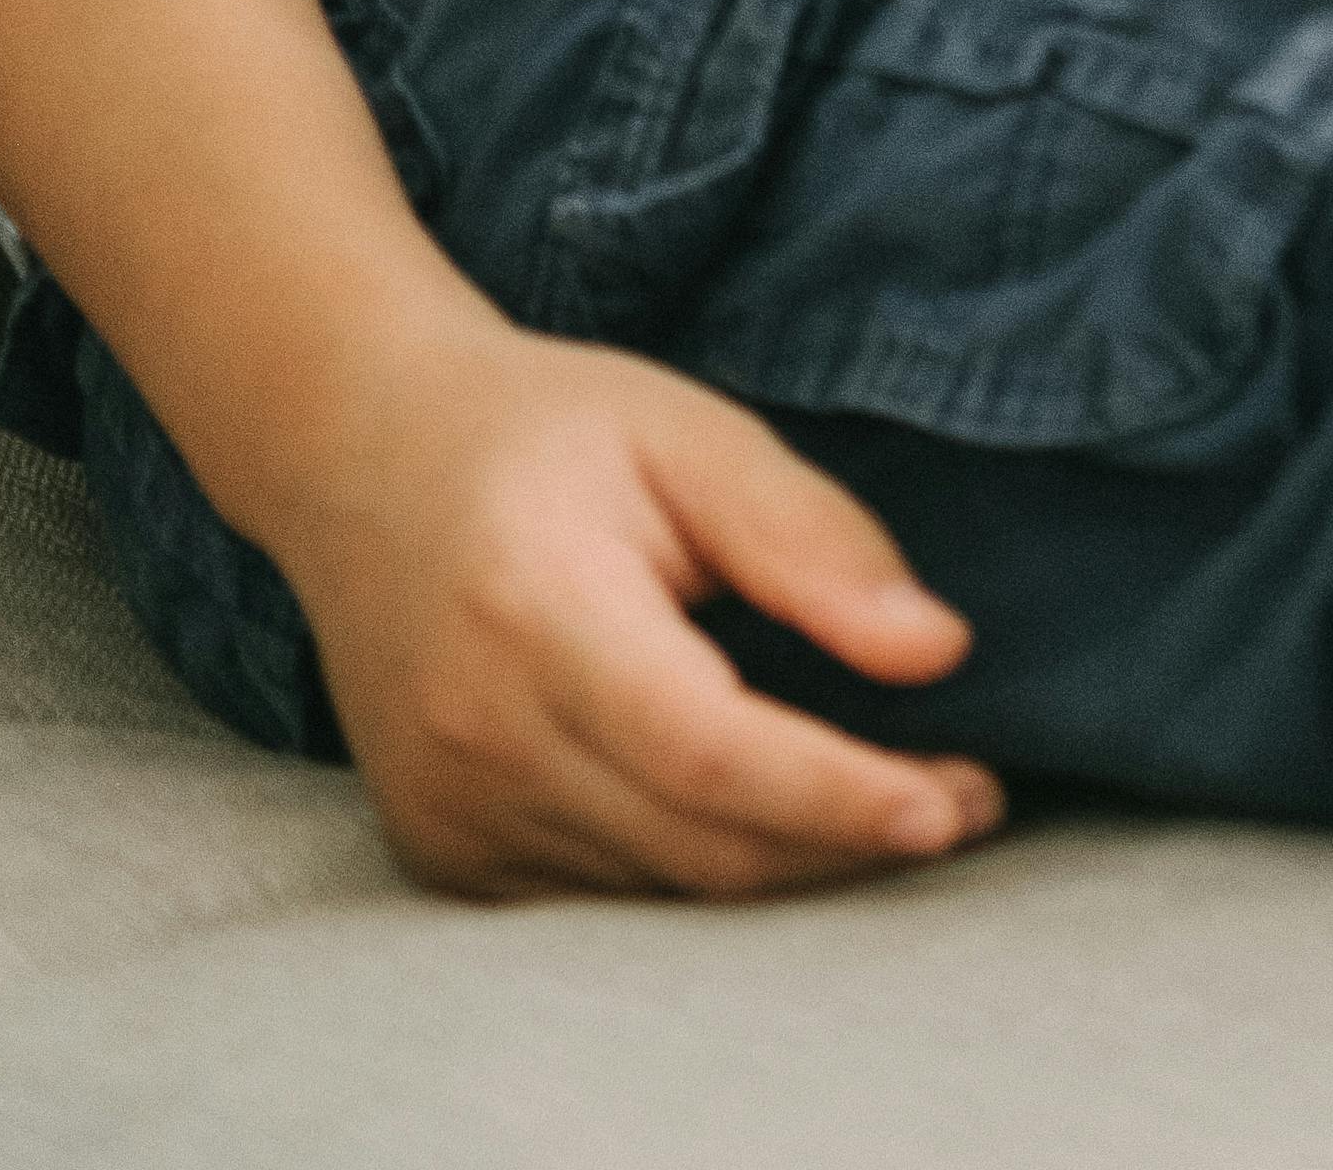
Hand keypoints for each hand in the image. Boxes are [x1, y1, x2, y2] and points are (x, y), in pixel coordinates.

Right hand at [269, 298, 1005, 898]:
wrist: (364, 456)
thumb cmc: (547, 430)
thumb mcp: (690, 433)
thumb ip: (810, 540)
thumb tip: (936, 652)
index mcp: (536, 611)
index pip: (707, 749)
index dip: (838, 794)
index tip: (956, 801)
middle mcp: (477, 733)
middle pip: (695, 843)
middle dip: (846, 842)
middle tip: (968, 803)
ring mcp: (448, 809)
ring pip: (657, 891)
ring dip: (786, 868)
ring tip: (897, 804)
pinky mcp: (443, 851)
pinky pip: (601, 902)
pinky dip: (700, 873)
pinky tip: (773, 822)